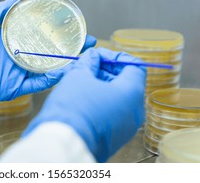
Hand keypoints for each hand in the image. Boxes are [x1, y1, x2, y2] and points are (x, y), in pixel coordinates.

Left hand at [0, 0, 95, 117]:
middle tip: (88, 42)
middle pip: (47, 51)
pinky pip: (34, 84)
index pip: (37, 34)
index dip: (54, 30)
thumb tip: (15, 0)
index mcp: (8, 40)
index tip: (72, 24)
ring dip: (64, 63)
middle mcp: (15, 56)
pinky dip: (49, 79)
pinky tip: (64, 71)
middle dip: (68, 47)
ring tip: (83, 56)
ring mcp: (15, 72)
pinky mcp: (11, 87)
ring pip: (45, 68)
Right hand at [22, 48, 145, 161]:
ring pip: (117, 98)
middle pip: (125, 82)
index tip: (99, 55)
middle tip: (85, 66)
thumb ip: (89, 62)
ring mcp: (126, 127)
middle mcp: (135, 111)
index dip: (116, 57)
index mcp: (132, 93)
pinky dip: (100, 102)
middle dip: (105, 71)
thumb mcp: (79, 75)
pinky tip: (80, 98)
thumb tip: (93, 57)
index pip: (135, 66)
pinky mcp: (115, 137)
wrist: (64, 143)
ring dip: (100, 86)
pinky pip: (112, 113)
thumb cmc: (73, 108)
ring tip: (79, 81)